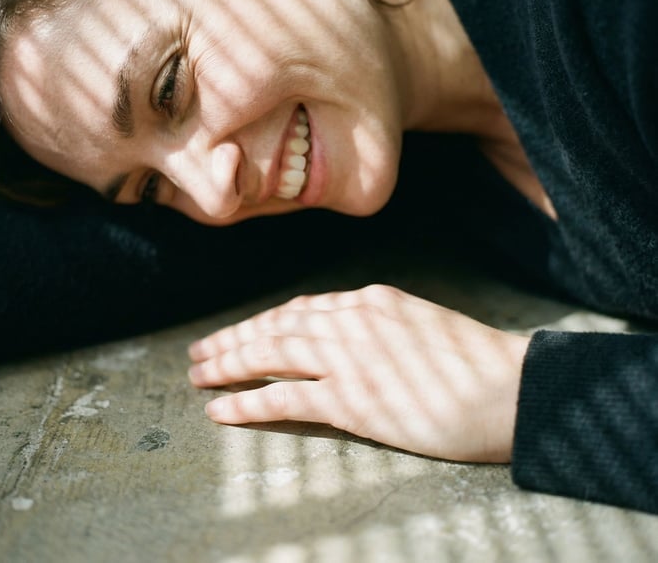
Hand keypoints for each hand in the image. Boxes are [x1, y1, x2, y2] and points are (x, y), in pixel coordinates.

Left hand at [188, 284, 528, 462]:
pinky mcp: (353, 399)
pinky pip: (286, 397)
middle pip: (277, 327)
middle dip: (233, 339)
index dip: (262, 323)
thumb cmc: (474, 365)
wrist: (513, 389)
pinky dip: (248, 402)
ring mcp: (351, 358)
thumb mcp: (420, 327)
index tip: (237, 334)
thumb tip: (344, 341)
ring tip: (197, 374)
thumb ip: (378, 328)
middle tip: (199, 352)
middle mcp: (354, 320)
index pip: (301, 309)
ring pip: (272, 354)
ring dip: (229, 364)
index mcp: (371, 300)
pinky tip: (221, 410)